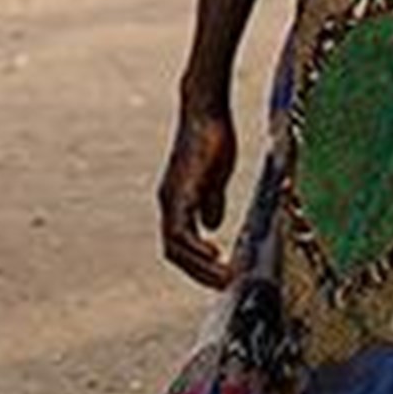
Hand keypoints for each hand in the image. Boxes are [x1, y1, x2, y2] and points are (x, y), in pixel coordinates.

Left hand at [157, 102, 236, 288]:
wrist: (204, 108)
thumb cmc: (211, 137)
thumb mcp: (216, 175)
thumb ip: (212, 201)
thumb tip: (212, 226)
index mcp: (178, 201)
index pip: (181, 243)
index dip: (198, 262)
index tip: (221, 274)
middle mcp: (169, 203)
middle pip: (175, 252)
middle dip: (199, 273)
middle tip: (223, 285)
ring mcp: (171, 198)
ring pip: (176, 247)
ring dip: (199, 267)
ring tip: (223, 278)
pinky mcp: (179, 191)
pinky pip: (180, 231)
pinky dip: (196, 248)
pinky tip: (215, 254)